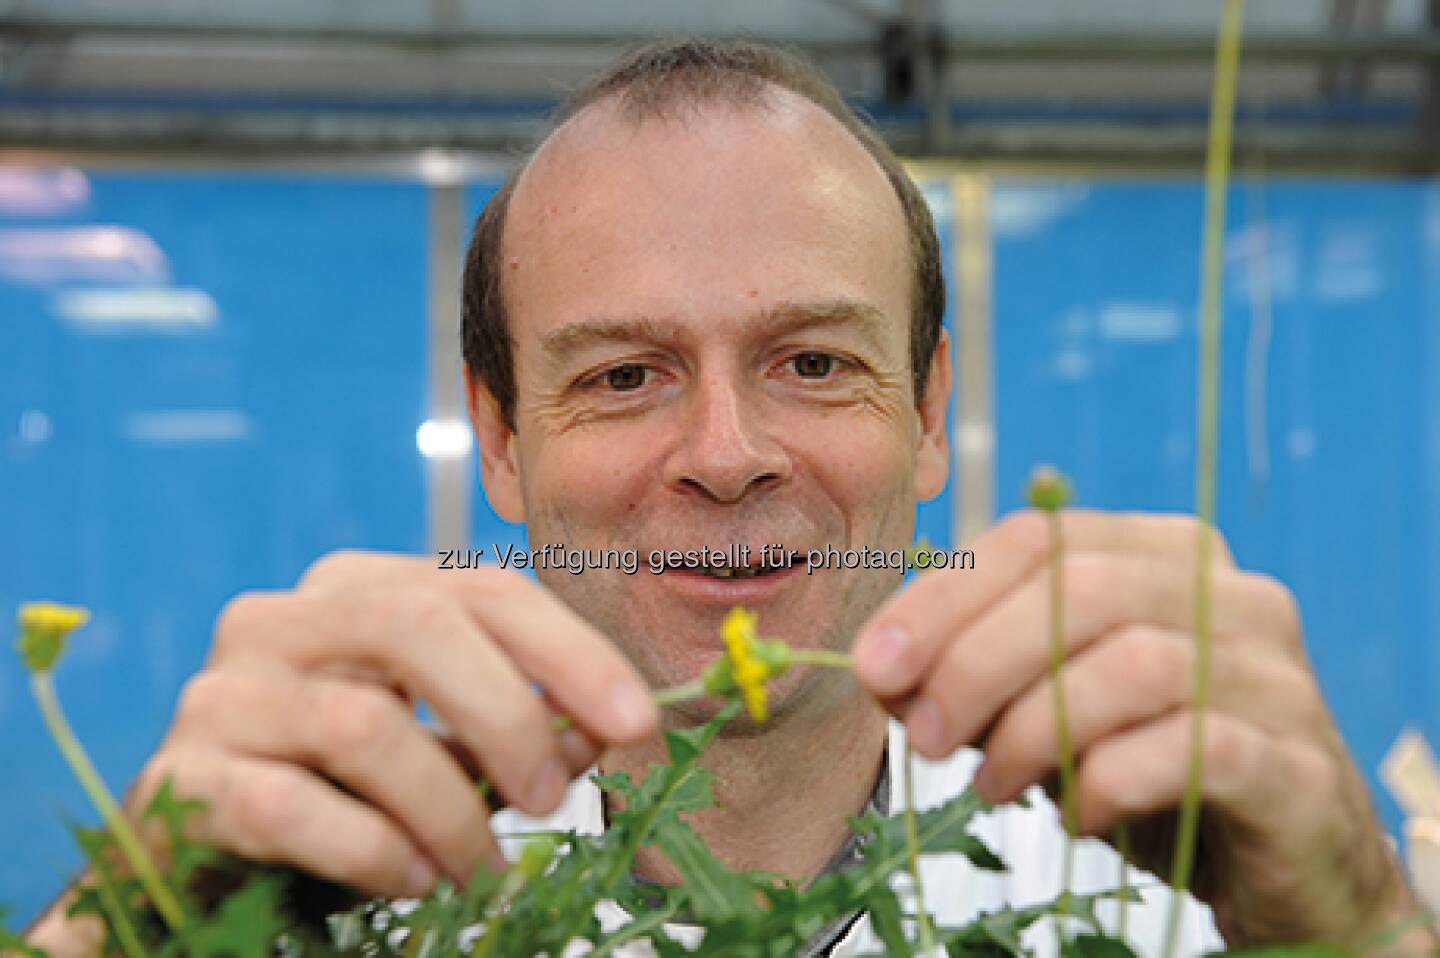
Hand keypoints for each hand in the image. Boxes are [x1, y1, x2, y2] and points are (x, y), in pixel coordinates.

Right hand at [129, 552, 657, 898]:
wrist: (200, 847)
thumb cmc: (338, 785)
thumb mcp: (439, 743)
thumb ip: (513, 726)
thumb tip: (596, 731)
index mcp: (355, 589)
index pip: (482, 587)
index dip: (571, 651)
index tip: (637, 721)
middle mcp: (281, 620)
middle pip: (419, 626)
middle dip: (510, 717)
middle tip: (552, 800)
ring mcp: (223, 692)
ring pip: (365, 725)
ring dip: (448, 809)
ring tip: (479, 865)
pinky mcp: (185, 775)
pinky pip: (289, 806)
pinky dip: (371, 850)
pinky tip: (409, 879)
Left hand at [853, 510, 1425, 949]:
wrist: (1291, 867)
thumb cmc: (1154, 771)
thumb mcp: (1046, 713)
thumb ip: (974, 679)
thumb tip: (884, 670)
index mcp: (1164, 556)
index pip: (1037, 541)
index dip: (943, 599)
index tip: (875, 665)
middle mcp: (1232, 596)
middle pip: (1080, 589)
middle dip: (976, 661)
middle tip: (924, 736)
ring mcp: (1276, 676)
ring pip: (1134, 664)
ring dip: (1035, 728)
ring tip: (991, 785)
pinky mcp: (1298, 766)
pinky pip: (1194, 751)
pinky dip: (1111, 781)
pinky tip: (1077, 816)